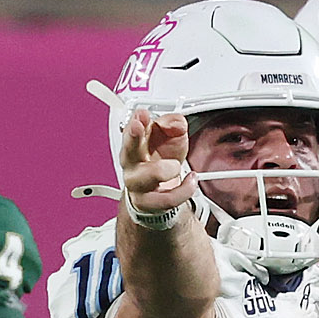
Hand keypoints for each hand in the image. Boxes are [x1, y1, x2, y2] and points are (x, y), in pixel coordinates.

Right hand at [117, 108, 195, 225]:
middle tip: (140, 126)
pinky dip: (185, 189)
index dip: (136, 121)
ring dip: (168, 169)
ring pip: (148, 175)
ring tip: (177, 165)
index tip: (142, 114)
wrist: (163, 192)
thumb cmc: (163, 161)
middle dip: (132, 136)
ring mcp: (137, 184)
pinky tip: (191, 181)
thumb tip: (176, 122)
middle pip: (127, 149)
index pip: (131, 129)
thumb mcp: (172, 138)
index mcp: (135, 143)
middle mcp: (131, 163)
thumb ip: (174, 124)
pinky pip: (167, 198)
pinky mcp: (148, 203)